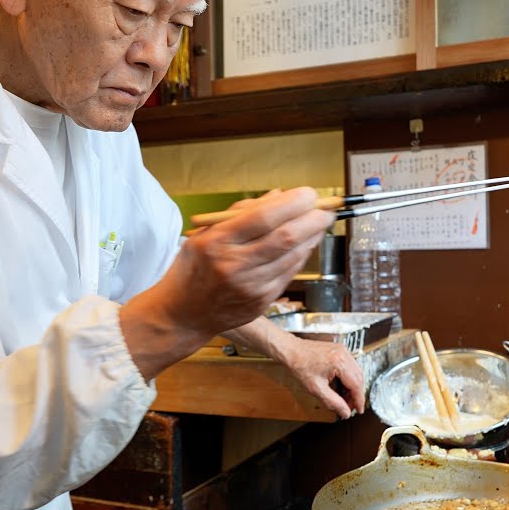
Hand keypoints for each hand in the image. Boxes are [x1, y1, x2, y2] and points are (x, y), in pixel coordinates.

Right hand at [121, 188, 332, 378]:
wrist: (182, 315)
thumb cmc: (193, 269)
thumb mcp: (205, 234)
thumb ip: (240, 213)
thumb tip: (278, 196)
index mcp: (218, 242)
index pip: (263, 218)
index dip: (292, 203)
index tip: (308, 193)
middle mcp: (235, 265)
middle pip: (285, 238)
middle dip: (313, 220)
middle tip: (326, 209)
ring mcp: (250, 287)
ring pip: (293, 257)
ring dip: (312, 238)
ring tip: (318, 223)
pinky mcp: (261, 302)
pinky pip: (289, 274)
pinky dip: (301, 256)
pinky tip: (304, 245)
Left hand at [279, 338, 365, 419]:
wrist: (290, 351)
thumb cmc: (299, 365)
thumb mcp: (316, 389)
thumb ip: (333, 402)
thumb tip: (345, 412)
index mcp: (340, 362)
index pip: (356, 385)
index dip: (358, 400)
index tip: (358, 410)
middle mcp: (344, 354)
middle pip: (358, 378)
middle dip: (355, 395)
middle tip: (350, 407)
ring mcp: (342, 351)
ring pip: (356, 372)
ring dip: (353, 387)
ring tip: (344, 399)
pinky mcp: (339, 351)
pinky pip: (350, 367)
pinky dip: (348, 378)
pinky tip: (341, 387)